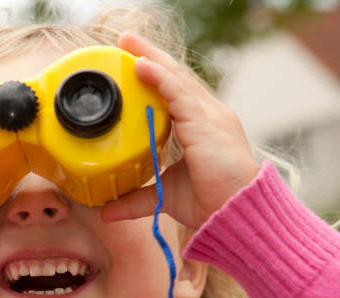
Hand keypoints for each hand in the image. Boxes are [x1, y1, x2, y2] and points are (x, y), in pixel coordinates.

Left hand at [101, 32, 260, 229]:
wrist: (232, 213)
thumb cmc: (208, 202)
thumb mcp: (163, 197)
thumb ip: (136, 199)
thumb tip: (106, 213)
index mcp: (201, 126)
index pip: (175, 92)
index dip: (155, 74)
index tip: (132, 63)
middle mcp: (208, 115)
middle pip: (175, 77)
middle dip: (150, 56)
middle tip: (124, 41)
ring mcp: (209, 116)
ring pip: (176, 79)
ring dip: (150, 58)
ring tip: (127, 44)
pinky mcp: (206, 124)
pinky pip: (179, 94)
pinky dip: (160, 78)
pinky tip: (142, 65)